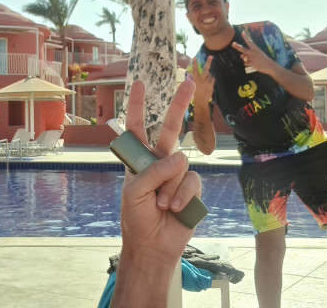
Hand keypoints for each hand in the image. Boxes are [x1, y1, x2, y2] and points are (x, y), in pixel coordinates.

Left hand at [111, 80, 201, 306]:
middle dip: (179, 104)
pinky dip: (182, 196)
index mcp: (140, 159)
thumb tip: (179, 159)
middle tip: (187, 81)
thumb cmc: (136, 217)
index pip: (139, 128)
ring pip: (180, 165)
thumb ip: (153, 171)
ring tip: (160, 205)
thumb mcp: (133, 191)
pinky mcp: (192, 188)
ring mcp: (177, 175)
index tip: (141, 84)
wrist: (152, 245)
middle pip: (172, 128)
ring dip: (169, 188)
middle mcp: (160, 162)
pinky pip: (192, 182)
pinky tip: (174, 209)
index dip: (139, 106)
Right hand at [190, 56, 214, 103]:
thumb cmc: (196, 93)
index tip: (195, 58)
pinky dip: (211, 80)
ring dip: (209, 76)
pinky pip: (212, 79)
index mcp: (196, 79)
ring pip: (210, 75)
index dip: (194, 63)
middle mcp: (202, 79)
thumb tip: (197, 74)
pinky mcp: (211, 84)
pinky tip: (209, 84)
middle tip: (211, 56)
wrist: (201, 100)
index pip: (195, 69)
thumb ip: (196, 79)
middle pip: (206, 69)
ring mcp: (207, 82)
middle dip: (208, 62)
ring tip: (206, 82)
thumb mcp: (193, 85)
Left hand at [232, 31, 275, 73]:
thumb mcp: (257, 54)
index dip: (246, 37)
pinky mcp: (252, 64)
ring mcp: (252, 58)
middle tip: (233, 43)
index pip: (250, 42)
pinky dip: (247, 64)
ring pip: (243, 58)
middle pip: (243, 49)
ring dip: (245, 59)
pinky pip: (245, 63)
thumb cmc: (262, 58)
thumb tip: (241, 56)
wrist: (269, 65)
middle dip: (237, 46)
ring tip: (253, 60)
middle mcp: (253, 53)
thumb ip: (248, 54)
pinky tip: (253, 64)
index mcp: (256, 49)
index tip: (242, 32)